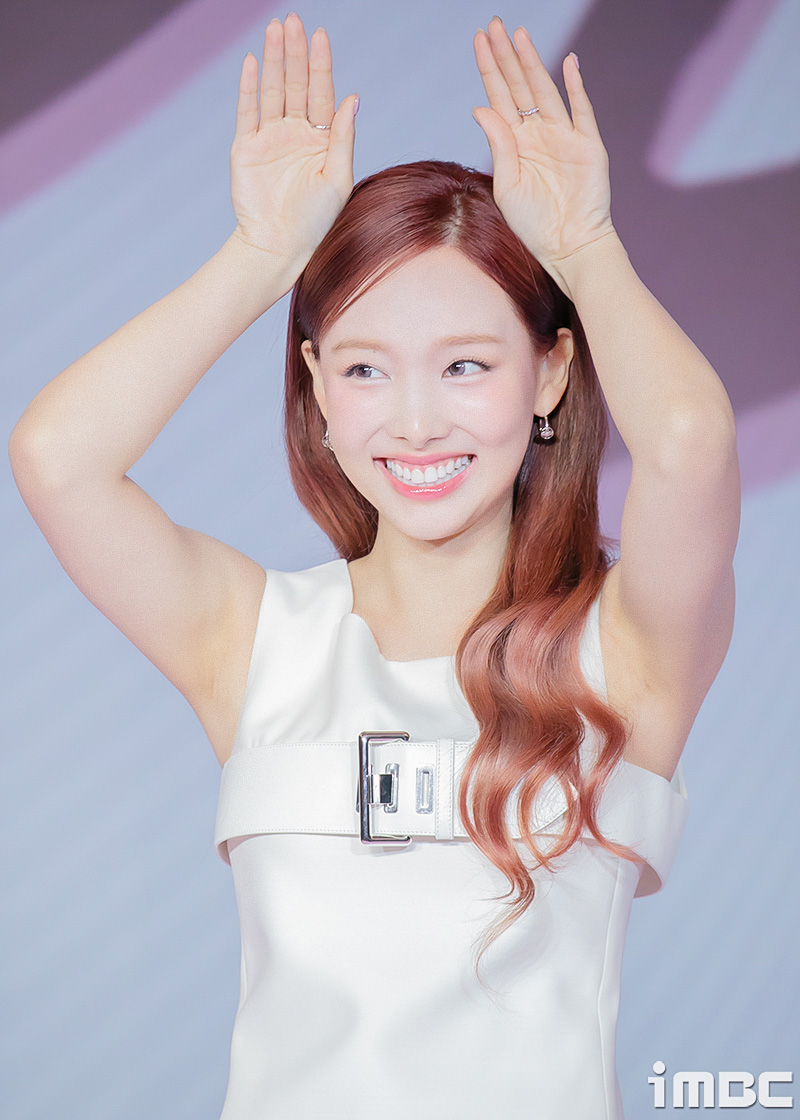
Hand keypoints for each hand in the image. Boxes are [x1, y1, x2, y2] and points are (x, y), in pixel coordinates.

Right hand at [229, 14, 357, 274]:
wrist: (278, 246)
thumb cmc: (315, 221)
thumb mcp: (338, 178)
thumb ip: (344, 137)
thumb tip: (353, 96)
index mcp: (322, 141)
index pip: (322, 93)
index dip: (320, 65)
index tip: (320, 35)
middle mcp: (296, 135)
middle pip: (295, 84)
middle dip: (295, 53)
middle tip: (294, 20)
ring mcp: (270, 140)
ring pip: (272, 90)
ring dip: (273, 60)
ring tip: (275, 29)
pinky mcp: (246, 149)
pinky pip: (247, 111)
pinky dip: (248, 86)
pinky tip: (252, 61)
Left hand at [472, 19, 615, 296]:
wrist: (569, 246)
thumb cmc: (534, 226)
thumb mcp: (507, 187)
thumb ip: (498, 145)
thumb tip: (480, 107)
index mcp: (515, 144)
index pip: (499, 97)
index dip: (490, 68)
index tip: (479, 40)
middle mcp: (537, 135)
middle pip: (520, 86)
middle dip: (506, 56)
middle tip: (494, 24)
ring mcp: (563, 137)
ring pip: (545, 91)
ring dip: (533, 62)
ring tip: (519, 36)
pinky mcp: (588, 146)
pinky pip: (581, 110)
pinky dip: (576, 87)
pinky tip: (568, 64)